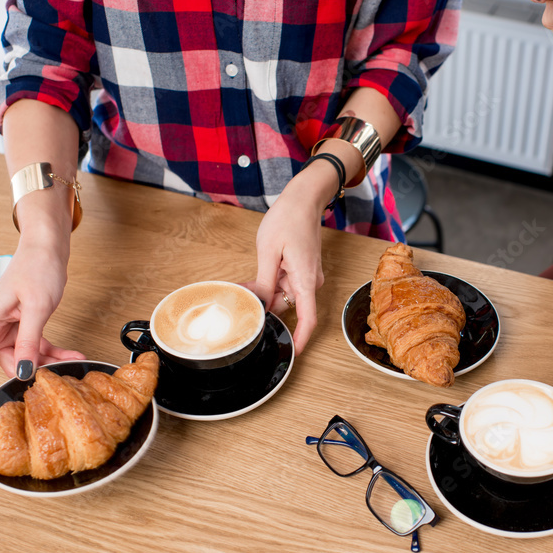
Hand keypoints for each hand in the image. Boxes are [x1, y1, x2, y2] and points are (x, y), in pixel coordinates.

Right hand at [0, 239, 83, 408]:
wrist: (47, 248)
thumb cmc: (37, 268)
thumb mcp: (36, 308)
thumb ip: (29, 341)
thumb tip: (23, 370)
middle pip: (5, 364)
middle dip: (29, 374)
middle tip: (53, 382)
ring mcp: (9, 327)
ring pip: (25, 357)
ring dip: (47, 362)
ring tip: (71, 363)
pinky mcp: (24, 325)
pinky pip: (36, 346)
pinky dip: (52, 352)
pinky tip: (72, 355)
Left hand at [252, 165, 332, 352]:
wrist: (304, 199)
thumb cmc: (288, 219)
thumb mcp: (269, 252)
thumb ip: (264, 282)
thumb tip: (259, 304)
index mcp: (305, 280)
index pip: (308, 319)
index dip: (301, 339)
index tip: (292, 353)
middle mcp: (310, 281)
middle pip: (288, 307)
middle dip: (266, 308)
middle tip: (242, 301)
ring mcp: (306, 275)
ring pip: (284, 295)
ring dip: (266, 293)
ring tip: (247, 283)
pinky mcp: (301, 269)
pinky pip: (285, 284)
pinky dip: (271, 283)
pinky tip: (257, 276)